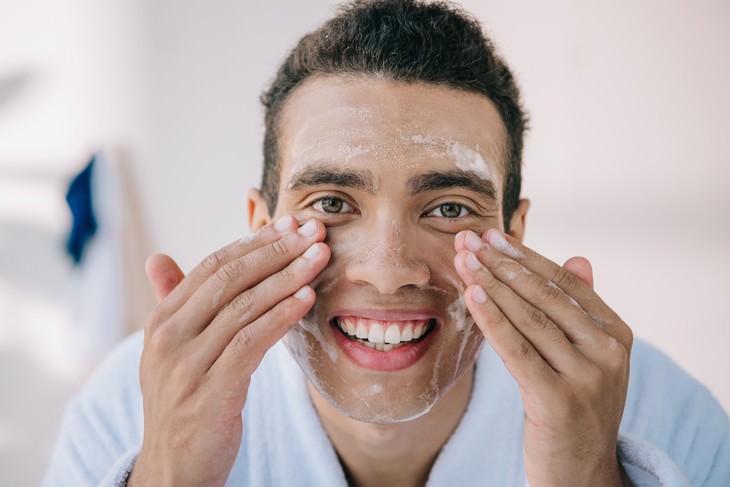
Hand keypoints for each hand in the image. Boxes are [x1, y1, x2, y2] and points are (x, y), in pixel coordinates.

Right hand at [128, 217, 329, 485]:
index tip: (289, 225)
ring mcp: (187, 364)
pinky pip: (251, 342)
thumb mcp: (171, 351)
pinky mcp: (210, 391)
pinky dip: (281, 316)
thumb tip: (158, 258)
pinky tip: (307, 298)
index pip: (212, 266)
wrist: (173, 468)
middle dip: (277, 250)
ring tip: (320, 257)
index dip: (253, 242)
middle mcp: (169, 337)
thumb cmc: (183, 402)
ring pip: (245, 306)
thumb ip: (174, 304)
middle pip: (231, 279)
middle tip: (314, 231)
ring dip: (288, 277)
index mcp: (162, 320)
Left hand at [454, 229, 632, 486]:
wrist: (583, 473)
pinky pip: (517, 351)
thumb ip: (582, 309)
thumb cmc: (577, 407)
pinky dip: (492, 319)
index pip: (565, 282)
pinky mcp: (558, 401)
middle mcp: (609, 351)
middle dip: (500, 264)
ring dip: (490, 285)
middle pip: (543, 295)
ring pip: (528, 319)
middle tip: (467, 240)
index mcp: (616, 333)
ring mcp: (587, 377)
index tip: (491, 237)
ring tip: (462, 260)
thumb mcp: (589, 357)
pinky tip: (471, 295)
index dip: (525, 256)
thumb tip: (580, 256)